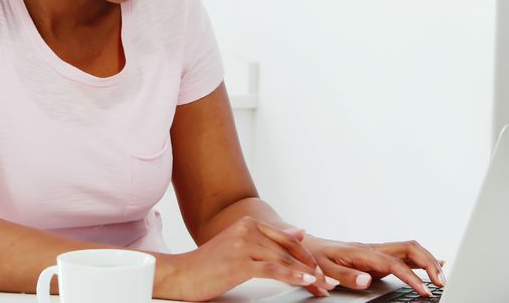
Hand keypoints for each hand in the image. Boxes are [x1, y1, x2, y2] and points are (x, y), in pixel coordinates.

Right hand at [156, 216, 333, 300]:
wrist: (181, 274)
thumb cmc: (208, 264)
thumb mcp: (240, 246)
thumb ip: (268, 239)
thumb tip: (298, 233)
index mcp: (248, 223)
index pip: (287, 239)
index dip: (306, 255)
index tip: (320, 270)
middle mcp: (247, 230)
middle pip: (289, 249)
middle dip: (312, 267)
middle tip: (328, 280)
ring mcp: (243, 245)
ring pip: (284, 260)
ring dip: (307, 274)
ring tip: (322, 285)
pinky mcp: (240, 263)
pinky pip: (273, 269)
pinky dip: (292, 276)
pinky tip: (305, 281)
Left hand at [302, 235, 445, 297]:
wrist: (308, 246)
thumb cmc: (316, 257)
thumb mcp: (324, 269)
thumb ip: (345, 275)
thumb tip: (366, 280)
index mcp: (362, 252)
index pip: (394, 263)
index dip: (411, 276)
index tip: (423, 290)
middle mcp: (373, 249)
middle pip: (409, 248)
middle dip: (429, 263)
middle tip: (442, 282)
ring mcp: (377, 251)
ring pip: (410, 250)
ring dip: (429, 261)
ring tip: (442, 278)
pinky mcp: (378, 256)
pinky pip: (404, 255)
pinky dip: (422, 260)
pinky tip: (435, 265)